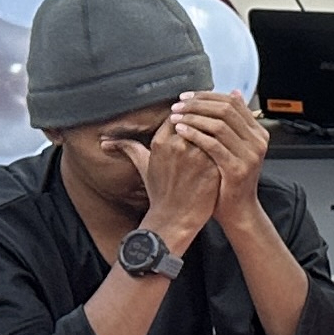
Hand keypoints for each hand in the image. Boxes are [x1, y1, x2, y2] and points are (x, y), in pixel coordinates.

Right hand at [114, 119, 229, 249]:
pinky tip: (228, 147)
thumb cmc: (159, 193)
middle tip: (212, 118)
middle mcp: (178, 145)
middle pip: (196, 119)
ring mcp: (197, 156)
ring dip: (216, 130)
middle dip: (203, 119)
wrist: (174, 219)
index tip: (193, 117)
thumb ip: (128, 149)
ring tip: (224, 131)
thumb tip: (105, 142)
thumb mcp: (143, 167)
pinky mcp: (213, 166)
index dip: (186, 114)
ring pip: (211, 132)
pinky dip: (225, 145)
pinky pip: (223, 147)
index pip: (178, 115)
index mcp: (161, 142)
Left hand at [169, 92, 271, 232]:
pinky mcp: (237, 169)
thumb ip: (235, 123)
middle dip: (198, 105)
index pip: (232, 102)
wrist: (237, 210)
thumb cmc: (230, 178)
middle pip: (226, 110)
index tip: (187, 96)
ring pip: (219, 124)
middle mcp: (258, 142)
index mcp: (258, 133)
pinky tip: (180, 131)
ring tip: (176, 117)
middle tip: (178, 105)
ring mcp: (249, 156)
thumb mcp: (236, 147)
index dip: (207, 96)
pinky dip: (194, 135)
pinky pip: (212, 144)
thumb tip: (234, 93)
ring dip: (193, 117)